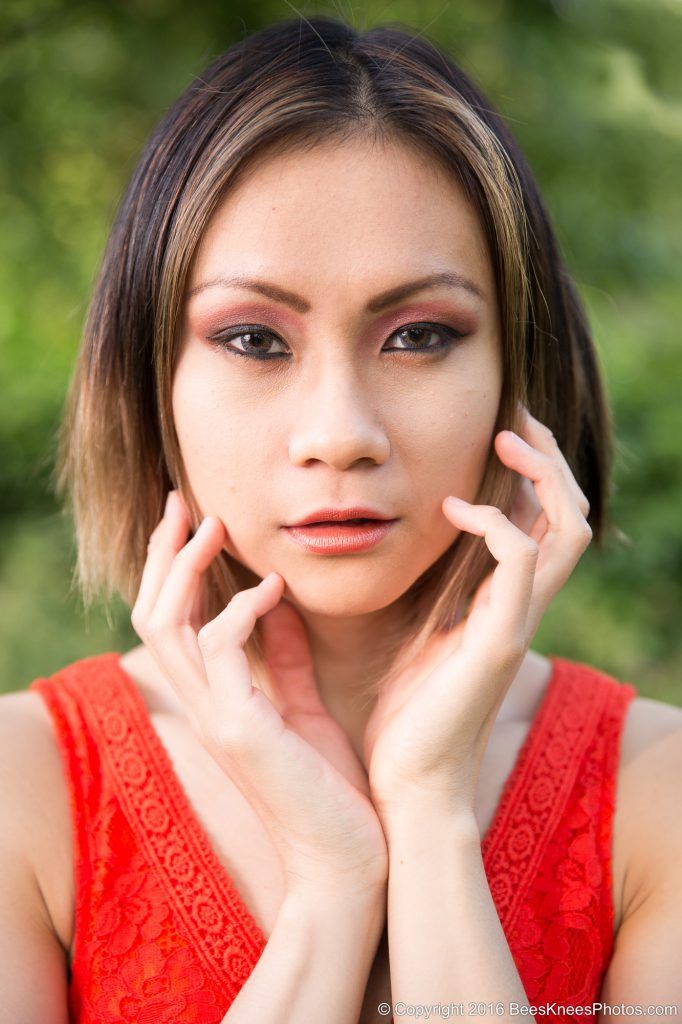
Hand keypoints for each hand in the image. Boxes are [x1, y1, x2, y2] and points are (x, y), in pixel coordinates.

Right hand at [131, 491, 387, 897]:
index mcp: (215, 701)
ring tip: (216, 525)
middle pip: (152, 613)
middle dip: (163, 553)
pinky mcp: (241, 730)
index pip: (171, 622)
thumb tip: (281, 604)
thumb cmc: (329, 789)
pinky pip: (219, 648)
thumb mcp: (305, 708)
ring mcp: (215, 719)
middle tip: (182, 502)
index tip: (196, 521)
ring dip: (188, 567)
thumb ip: (286, 657)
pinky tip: (273, 587)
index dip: (174, 569)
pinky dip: (239, 607)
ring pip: (167, 624)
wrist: (348, 862)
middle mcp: (202, 706)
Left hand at [363, 404, 592, 819]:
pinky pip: (523, 561)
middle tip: (515, 416)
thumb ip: (422, 591)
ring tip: (504, 437)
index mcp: (503, 605)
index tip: (498, 431)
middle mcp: (523, 609)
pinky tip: (451, 511)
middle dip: (549, 459)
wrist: (407, 787)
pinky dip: (496, 523)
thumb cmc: (404, 718)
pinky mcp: (500, 640)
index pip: (544, 524)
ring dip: (541, 474)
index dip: (533, 474)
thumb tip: (395, 542)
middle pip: (570, 516)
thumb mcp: (411, 635)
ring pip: (566, 529)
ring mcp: (517, 623)